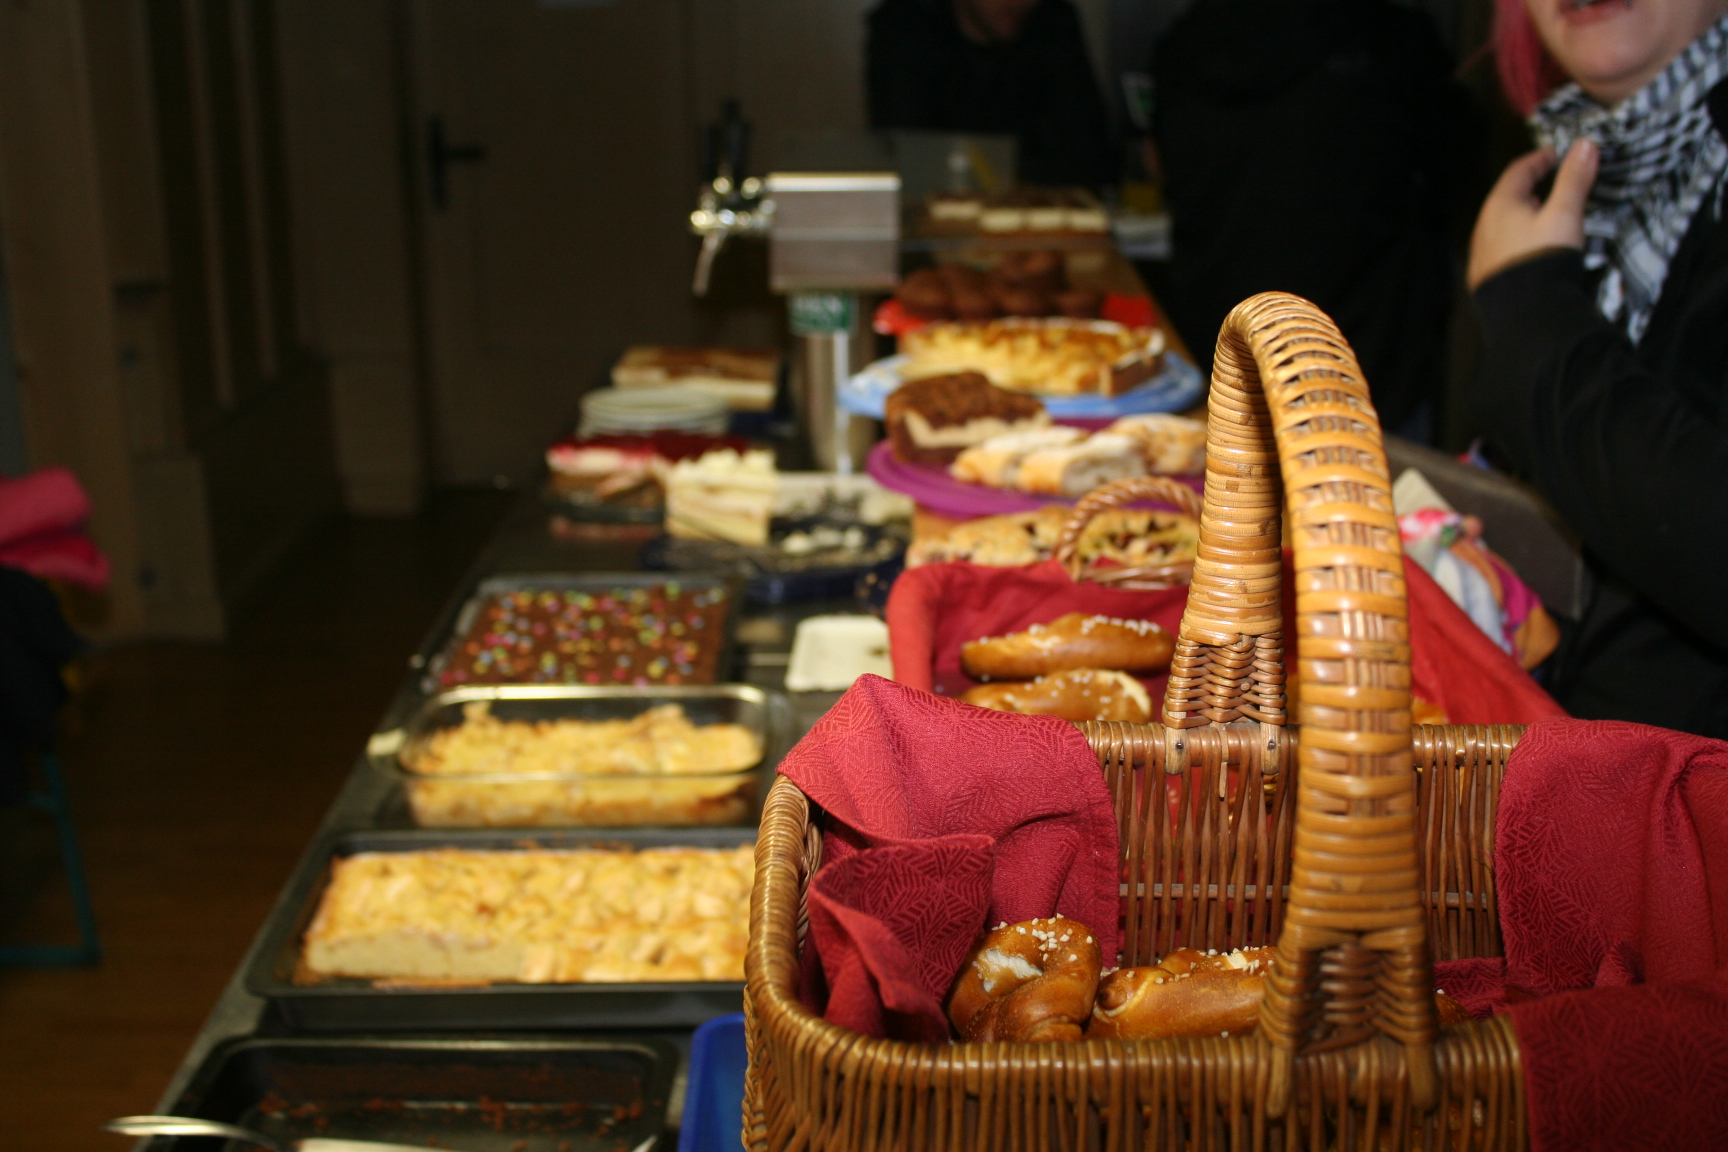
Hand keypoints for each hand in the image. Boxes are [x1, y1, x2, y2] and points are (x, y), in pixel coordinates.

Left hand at [1466, 140, 1598, 291]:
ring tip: (1543, 215)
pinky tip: (1531, 248)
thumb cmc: (1542, 259)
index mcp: (1500, 206)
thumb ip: (1574, 178)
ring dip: (1522, 214)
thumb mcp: (1564, 212)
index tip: (1552, 156)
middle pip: (1507, 197)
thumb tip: (1584, 146)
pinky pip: (1501, 247)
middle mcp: (1484, 227)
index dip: (1538, 160)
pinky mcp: (1487, 274)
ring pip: (1502, 224)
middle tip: (1549, 182)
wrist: (1524, 311)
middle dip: (1529, 187)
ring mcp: (1483, 252)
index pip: (1518, 171)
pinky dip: (1517, 238)